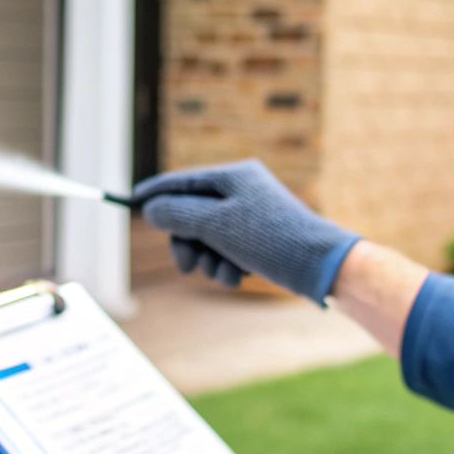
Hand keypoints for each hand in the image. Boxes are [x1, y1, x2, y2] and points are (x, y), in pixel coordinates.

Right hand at [132, 159, 358, 303]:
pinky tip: (238, 277)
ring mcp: (251, 214)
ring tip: (224, 274)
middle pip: (192, 213)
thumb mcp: (216, 225)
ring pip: (207, 236)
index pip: (182, 180)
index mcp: (233, 175)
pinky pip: (227, 250)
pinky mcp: (260, 238)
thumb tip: (151, 207)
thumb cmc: (271, 240)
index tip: (131, 202)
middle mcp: (242, 190)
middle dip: (187, 242)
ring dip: (208, 259)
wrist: (322, 266)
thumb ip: (178, 214)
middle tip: (186, 265)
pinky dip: (226, 266)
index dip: (155, 192)